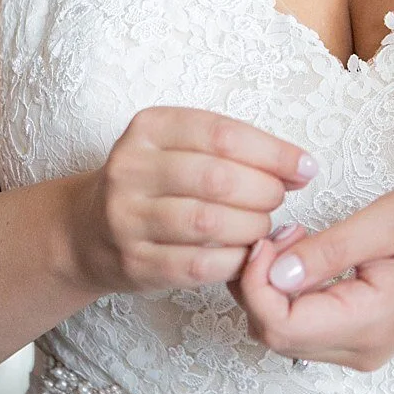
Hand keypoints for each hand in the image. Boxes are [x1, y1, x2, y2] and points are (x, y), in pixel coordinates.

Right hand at [68, 106, 317, 294]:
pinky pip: (199, 264)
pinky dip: (235, 259)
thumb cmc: (156, 182)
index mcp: (150, 128)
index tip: (305, 168)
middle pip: (218, 179)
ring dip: (253, 226)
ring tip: (262, 225)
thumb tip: (300, 167)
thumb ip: (237, 150)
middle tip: (278, 199)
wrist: (87, 230)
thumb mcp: (183, 146)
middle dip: (265, 191)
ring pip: (209, 223)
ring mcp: (127, 218)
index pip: (223, 134)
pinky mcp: (135, 263)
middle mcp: (131, 169)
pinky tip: (246, 252)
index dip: (274, 153)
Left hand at [231, 184, 393, 370]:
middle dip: (257, 284)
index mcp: (369, 322)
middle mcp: (361, 349)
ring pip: (283, 335)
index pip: (279, 325)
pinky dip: (288, 296)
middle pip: (274, 335)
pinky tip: (305, 258)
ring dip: (271, 289)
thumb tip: (274, 273)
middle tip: (279, 233)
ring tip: (295, 239)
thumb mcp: (388, 220)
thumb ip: (329, 250)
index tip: (267, 239)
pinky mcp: (360, 340)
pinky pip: (304, 329)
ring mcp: (361, 350)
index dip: (254, 283)